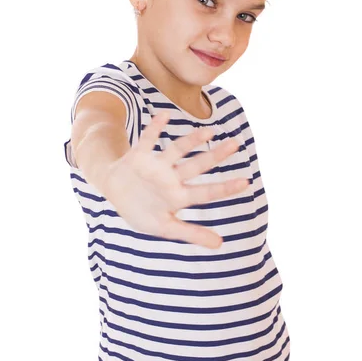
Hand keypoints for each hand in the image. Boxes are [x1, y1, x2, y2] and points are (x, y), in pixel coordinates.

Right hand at [102, 111, 249, 249]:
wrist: (114, 191)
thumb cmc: (142, 211)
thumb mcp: (164, 227)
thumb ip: (191, 234)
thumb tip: (220, 244)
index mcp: (178, 196)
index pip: (206, 193)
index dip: (225, 188)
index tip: (247, 182)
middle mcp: (171, 178)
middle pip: (197, 165)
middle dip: (215, 156)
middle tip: (236, 144)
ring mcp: (156, 166)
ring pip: (176, 150)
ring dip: (191, 141)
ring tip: (209, 131)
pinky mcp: (138, 156)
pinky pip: (147, 140)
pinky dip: (154, 128)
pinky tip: (164, 116)